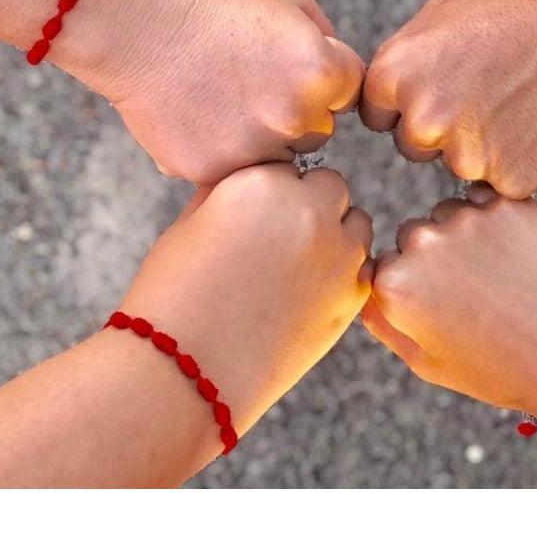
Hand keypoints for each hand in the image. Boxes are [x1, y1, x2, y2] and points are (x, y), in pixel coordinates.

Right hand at [56, 0, 364, 184]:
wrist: (139, 25)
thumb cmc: (216, 5)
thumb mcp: (290, 0)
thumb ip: (328, 39)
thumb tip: (344, 75)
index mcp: (324, 74)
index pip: (350, 92)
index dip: (322, 76)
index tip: (288, 64)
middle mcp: (297, 119)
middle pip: (318, 131)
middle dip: (295, 113)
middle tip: (252, 84)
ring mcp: (257, 152)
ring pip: (278, 158)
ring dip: (261, 139)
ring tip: (223, 101)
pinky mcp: (216, 173)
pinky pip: (236, 172)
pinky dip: (222, 153)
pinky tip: (200, 119)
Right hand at [119, 163, 372, 436]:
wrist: (185, 372)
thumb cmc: (173, 296)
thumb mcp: (190, 224)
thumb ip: (231, 191)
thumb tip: (255, 178)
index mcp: (263, 182)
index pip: (291, 165)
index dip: (275, 189)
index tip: (259, 214)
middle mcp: (309, 210)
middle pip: (331, 187)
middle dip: (312, 204)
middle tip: (280, 239)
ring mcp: (337, 254)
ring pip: (355, 224)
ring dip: (335, 235)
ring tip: (295, 268)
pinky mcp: (353, 296)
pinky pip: (363, 267)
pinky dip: (344, 273)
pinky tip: (308, 293)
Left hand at [360, 0, 536, 197]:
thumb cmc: (507, 15)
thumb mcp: (435, 20)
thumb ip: (397, 66)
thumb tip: (378, 104)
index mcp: (392, 78)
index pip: (379, 116)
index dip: (410, 102)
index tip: (443, 83)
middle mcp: (422, 121)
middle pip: (414, 147)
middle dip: (439, 129)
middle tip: (483, 92)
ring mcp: (466, 156)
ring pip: (456, 166)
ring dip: (477, 147)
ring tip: (513, 104)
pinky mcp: (508, 179)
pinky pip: (497, 180)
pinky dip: (513, 161)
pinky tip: (532, 125)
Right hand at [361, 182, 536, 420]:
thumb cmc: (496, 369)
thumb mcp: (423, 361)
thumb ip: (379, 318)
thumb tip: (364, 280)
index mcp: (395, 284)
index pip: (382, 265)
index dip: (408, 288)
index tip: (437, 306)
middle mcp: (424, 242)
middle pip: (412, 235)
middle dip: (432, 258)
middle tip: (472, 295)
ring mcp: (468, 218)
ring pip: (448, 215)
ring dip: (463, 236)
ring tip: (498, 279)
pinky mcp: (508, 204)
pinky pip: (485, 200)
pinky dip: (493, 220)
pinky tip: (513, 256)